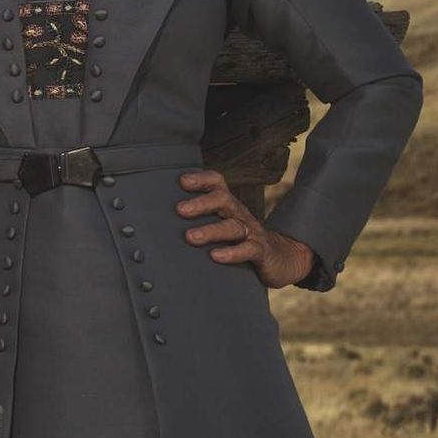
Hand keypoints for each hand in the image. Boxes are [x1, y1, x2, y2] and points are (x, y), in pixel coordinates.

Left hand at [175, 169, 314, 288]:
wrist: (280, 258)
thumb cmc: (238, 239)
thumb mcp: (220, 223)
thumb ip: (196, 218)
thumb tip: (157, 218)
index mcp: (227, 204)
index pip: (217, 183)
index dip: (201, 179)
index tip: (182, 181)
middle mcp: (239, 213)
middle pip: (223, 200)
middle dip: (201, 203)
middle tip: (180, 210)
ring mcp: (251, 232)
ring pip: (232, 226)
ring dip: (211, 231)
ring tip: (190, 237)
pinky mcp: (260, 251)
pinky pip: (248, 249)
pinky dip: (232, 253)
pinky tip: (216, 256)